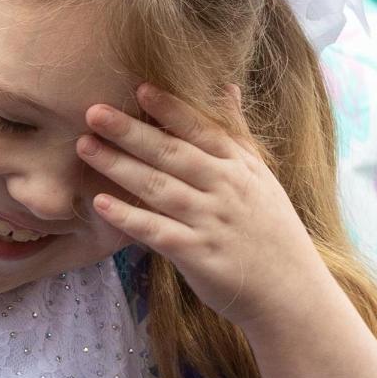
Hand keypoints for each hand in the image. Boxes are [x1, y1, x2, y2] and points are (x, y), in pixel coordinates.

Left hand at [79, 86, 320, 328]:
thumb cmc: (271, 229)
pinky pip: (157, 231)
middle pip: (172, 153)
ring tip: (85, 147)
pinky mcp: (199, 255)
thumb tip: (227, 86)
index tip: (138, 87)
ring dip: (119, 166)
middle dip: (131, 131)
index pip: (201, 129)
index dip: (170, 108)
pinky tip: (101, 203)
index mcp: (240, 166)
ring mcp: (212, 221)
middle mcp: (226, 188)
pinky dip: (129, 217)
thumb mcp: (261, 176)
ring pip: (159, 188)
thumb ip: (238, 132)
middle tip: (93, 111)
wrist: (291, 291)